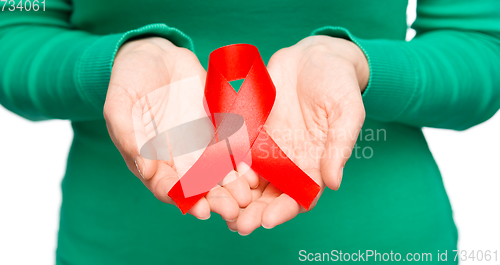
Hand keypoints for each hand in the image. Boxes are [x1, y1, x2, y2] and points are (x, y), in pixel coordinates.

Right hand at [104, 38, 253, 220]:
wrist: (154, 56)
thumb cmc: (129, 81)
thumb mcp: (119, 105)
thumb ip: (129, 136)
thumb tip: (145, 169)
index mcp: (151, 159)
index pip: (169, 187)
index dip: (185, 200)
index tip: (202, 210)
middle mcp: (177, 157)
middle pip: (199, 186)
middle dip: (216, 200)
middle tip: (233, 210)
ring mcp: (199, 143)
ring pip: (218, 172)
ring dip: (233, 185)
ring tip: (247, 196)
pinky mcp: (215, 127)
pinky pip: (231, 147)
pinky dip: (242, 160)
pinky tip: (253, 170)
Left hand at [230, 36, 367, 234]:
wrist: (314, 57)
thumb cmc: (338, 84)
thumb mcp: (346, 112)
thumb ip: (339, 146)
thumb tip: (334, 183)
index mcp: (314, 162)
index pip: (299, 196)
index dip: (283, 210)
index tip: (267, 220)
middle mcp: (289, 161)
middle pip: (270, 194)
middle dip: (253, 211)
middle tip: (236, 224)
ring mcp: (269, 147)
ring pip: (250, 179)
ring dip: (235, 196)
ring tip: (218, 207)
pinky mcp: (251, 130)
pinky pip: (236, 151)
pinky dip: (225, 166)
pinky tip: (211, 175)